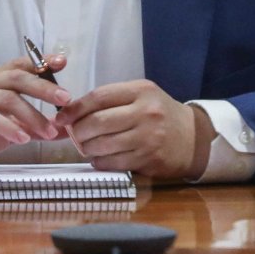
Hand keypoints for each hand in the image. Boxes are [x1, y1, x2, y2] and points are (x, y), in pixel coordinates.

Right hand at [0, 54, 69, 170]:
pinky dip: (9, 127)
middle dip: (44, 87)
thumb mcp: (7, 129)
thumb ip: (32, 127)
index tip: (63, 62)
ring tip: (49, 132)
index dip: (42, 62)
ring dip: (32, 115)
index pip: (21, 64)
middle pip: (18, 77)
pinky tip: (23, 139)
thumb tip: (63, 131)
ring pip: (7, 98)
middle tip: (65, 99)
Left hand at [55, 79, 212, 179]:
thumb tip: (73, 111)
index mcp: (141, 91)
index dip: (75, 107)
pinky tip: (99, 157)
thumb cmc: (160, 113)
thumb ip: (112, 100)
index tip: (62, 117)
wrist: (192, 137)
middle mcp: (145, 112)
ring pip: (103, 145)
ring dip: (87, 148)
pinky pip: (114, 163)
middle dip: (78, 130)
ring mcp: (147, 138)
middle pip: (98, 122)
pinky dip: (100, 161)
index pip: (99, 96)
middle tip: (73, 134)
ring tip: (85, 146)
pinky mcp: (148, 160)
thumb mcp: (141, 95)